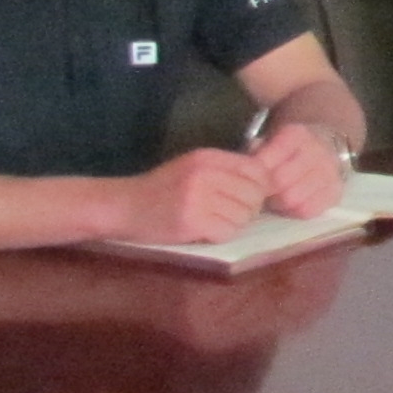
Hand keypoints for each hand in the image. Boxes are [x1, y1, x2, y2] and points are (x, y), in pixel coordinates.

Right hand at [119, 148, 270, 245]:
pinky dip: (221, 235)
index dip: (260, 186)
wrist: (123, 206)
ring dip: (235, 223)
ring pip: (244, 216)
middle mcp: (204, 174)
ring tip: (215, 221)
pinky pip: (227, 232)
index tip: (248, 197)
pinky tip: (205, 232)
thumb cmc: (162, 188)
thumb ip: (225, 170)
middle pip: (254, 194)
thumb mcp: (193, 167)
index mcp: (207, 157)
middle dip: (250, 208)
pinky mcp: (191, 222)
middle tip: (230, 213)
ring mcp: (197, 198)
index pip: (256, 170)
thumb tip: (268, 180)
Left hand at [249, 119, 348, 217]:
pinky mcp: (336, 192)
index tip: (253, 178)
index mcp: (298, 134)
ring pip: (293, 199)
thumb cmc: (289, 149)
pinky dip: (295, 211)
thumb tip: (249, 166)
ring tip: (277, 197)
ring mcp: (330, 171)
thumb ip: (257, 151)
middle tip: (263, 191)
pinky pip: (308, 211)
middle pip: (280, 182)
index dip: (256, 174)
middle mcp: (318, 150)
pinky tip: (292, 204)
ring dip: (280, 203)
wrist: (326, 145)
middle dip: (267, 190)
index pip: (268, 161)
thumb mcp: (271, 140)